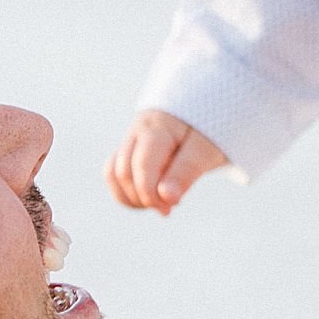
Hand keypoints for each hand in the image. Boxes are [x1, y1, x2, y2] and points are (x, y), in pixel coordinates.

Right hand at [105, 109, 228, 213]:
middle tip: (169, 207)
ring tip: (159, 204)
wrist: (203, 111)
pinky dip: (128, 192)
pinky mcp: (128, 150)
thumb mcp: (205, 150)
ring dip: (131, 197)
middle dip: (143, 197)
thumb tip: (166, 197)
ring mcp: (129, 140)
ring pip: (112, 174)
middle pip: (123, 173)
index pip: (141, 165)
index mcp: (157, 128)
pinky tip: (150, 199)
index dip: (150, 193)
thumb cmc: (206, 132)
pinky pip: (114, 174)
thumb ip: (185, 172)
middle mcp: (137, 132)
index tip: (171, 207)